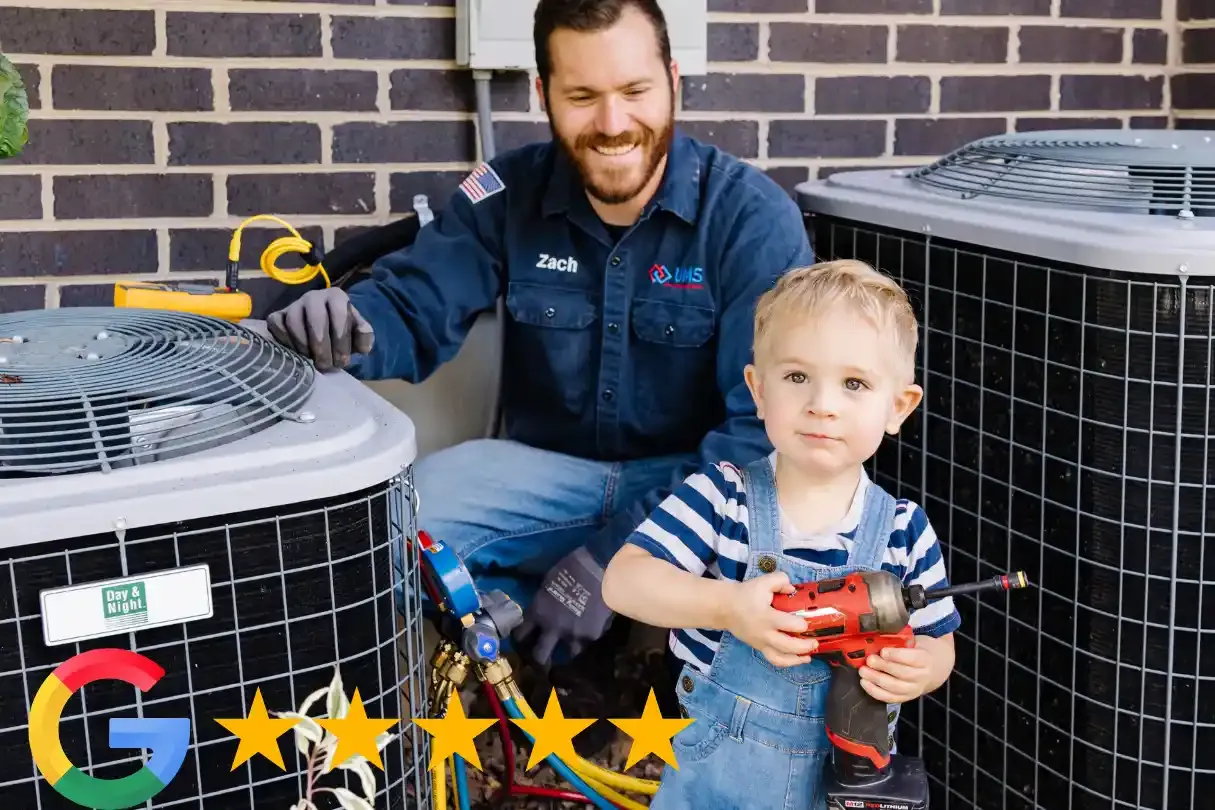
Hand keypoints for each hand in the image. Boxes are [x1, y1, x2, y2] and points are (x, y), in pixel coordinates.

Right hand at [266, 287, 373, 371]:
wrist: (324, 332)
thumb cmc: (342, 334)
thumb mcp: (358, 335)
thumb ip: (364, 337)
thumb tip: (363, 346)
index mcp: (336, 297)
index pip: (339, 314)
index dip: (341, 339)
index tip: (342, 361)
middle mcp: (314, 297)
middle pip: (316, 317)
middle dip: (321, 345)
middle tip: (325, 365)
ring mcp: (294, 304)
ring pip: (294, 321)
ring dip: (303, 345)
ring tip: (310, 360)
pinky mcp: (278, 314)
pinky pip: (276, 324)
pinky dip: (284, 340)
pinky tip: (295, 353)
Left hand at [513, 546, 614, 667]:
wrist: (599, 566)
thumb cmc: (571, 567)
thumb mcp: (548, 582)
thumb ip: (543, 601)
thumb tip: (542, 610)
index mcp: (538, 612)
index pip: (521, 634)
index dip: (521, 637)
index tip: (524, 638)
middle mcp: (553, 628)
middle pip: (540, 656)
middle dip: (540, 658)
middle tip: (544, 656)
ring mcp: (573, 634)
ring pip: (570, 653)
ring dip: (570, 647)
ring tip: (575, 641)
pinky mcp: (592, 634)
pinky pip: (588, 640)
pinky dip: (589, 635)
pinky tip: (593, 625)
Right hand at [724, 571, 818, 667]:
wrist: (725, 607)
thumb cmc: (745, 594)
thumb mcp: (763, 582)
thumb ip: (781, 580)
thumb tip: (793, 590)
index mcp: (767, 617)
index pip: (789, 625)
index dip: (803, 624)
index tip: (810, 621)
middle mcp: (765, 634)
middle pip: (788, 646)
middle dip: (805, 646)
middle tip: (816, 642)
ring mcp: (761, 643)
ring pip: (780, 658)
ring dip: (797, 659)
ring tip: (808, 656)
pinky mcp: (759, 648)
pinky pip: (774, 659)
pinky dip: (787, 662)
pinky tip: (797, 659)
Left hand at [858, 637, 937, 702]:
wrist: (935, 668)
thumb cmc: (921, 651)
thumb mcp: (916, 641)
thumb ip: (901, 641)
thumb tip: (878, 638)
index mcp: (925, 660)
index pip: (911, 659)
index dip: (896, 655)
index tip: (883, 651)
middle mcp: (921, 677)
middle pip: (901, 674)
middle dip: (883, 667)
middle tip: (869, 660)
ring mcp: (914, 690)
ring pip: (894, 687)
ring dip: (876, 680)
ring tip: (863, 671)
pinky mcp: (905, 698)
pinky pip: (889, 698)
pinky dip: (875, 691)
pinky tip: (864, 683)